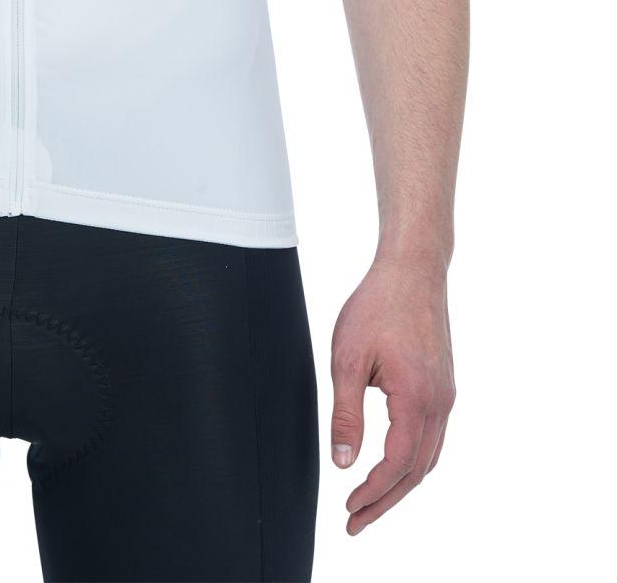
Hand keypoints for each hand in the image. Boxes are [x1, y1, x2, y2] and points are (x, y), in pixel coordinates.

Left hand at [329, 256, 455, 535]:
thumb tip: (344, 463)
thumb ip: (346, 414)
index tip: (349, 510)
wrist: (413, 269)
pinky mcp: (444, 384)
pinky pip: (433, 436)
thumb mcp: (348, 358)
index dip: (374, 493)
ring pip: (429, 457)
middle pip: (417, 471)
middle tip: (356, 521)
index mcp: (416, 399)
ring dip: (401, 484)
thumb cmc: (377, 306)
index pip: (397, 465)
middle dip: (386, 501)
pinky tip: (394, 463)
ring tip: (371, 501)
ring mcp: (446, 394)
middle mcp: (439, 403)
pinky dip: (414, 460)